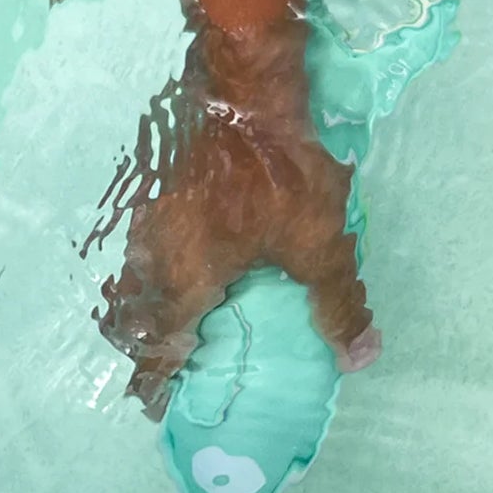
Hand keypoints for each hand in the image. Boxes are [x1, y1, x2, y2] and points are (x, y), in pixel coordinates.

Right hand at [96, 21, 377, 417]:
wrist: (244, 86)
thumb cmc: (278, 173)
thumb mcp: (319, 242)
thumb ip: (337, 303)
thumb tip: (360, 357)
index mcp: (186, 282)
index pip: (160, 348)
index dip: (155, 383)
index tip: (153, 406)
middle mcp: (154, 256)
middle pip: (131, 317)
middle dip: (140, 347)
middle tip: (158, 366)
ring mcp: (150, 220)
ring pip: (131, 279)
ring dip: (142, 307)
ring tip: (164, 320)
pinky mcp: (156, 190)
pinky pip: (142, 246)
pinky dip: (151, 269)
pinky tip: (176, 261)